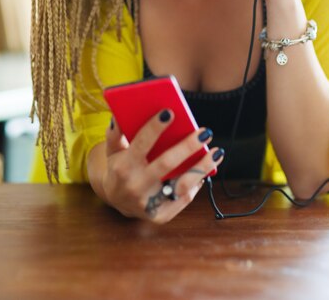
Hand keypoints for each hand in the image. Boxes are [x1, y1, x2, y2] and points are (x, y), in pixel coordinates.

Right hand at [102, 110, 223, 223]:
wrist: (117, 201)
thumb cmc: (120, 167)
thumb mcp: (113, 150)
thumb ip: (115, 133)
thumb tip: (119, 114)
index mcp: (123, 167)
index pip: (141, 144)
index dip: (155, 128)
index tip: (170, 113)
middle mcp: (136, 186)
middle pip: (166, 164)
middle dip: (187, 146)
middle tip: (205, 132)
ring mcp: (149, 203)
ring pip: (182, 186)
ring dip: (202, 168)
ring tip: (216, 152)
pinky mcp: (162, 215)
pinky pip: (184, 198)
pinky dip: (197, 182)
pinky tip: (207, 168)